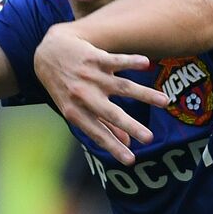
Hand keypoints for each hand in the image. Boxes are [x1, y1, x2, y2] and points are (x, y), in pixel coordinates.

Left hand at [33, 25, 168, 164]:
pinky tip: (146, 64)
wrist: (47, 52)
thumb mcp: (74, 107)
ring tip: (164, 102)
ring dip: (144, 94)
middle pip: (110, 112)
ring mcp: (89, 76)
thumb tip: (125, 143)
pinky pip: (116, 60)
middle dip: (130, 126)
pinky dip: (131, 61)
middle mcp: (82, 95)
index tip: (130, 161)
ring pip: (121, 86)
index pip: (97, 133)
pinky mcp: (94, 57)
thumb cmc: (64, 86)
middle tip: (149, 139)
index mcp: (74, 112)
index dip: (113, 147)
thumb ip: (100, 125)